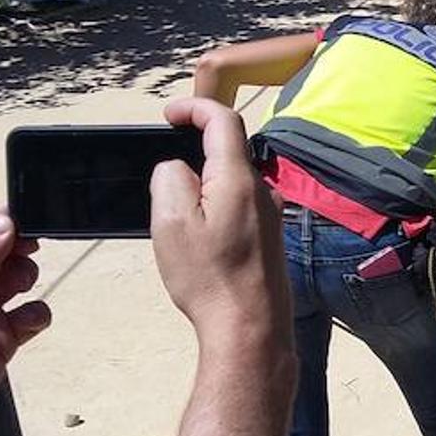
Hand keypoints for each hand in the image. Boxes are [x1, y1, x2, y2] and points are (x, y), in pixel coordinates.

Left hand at [0, 210, 50, 435]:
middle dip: (15, 251)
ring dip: (26, 278)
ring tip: (19, 286)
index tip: (23, 215)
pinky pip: (29, 317)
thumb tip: (4, 225)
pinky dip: (35, 315)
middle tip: (28, 251)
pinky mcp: (1, 340)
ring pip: (17, 281)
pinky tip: (27, 321)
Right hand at [151, 98, 291, 353]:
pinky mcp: (270, 236)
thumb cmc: (210, 279)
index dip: (194, 107)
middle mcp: (263, 191)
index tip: (168, 114)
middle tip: (164, 158)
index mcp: (238, 179)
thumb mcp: (171, 221)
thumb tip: (177, 166)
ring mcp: (271, 214)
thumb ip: (170, 178)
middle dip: (195, 144)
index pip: (223, 120)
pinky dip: (216, 202)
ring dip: (205, 177)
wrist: (251, 328)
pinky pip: (240, 204)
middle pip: (230, 149)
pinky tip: (199, 232)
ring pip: (234, 179)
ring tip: (175, 204)